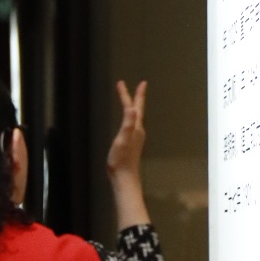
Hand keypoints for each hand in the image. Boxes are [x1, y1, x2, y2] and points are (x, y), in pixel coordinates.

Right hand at [106, 81, 149, 229]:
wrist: (124, 178)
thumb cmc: (121, 160)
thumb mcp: (123, 139)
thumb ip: (128, 123)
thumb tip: (133, 109)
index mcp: (135, 128)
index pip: (133, 107)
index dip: (130, 94)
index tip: (127, 82)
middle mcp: (137, 130)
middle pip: (137, 110)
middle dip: (136, 97)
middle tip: (139, 85)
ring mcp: (135, 137)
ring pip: (135, 117)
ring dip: (134, 106)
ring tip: (132, 100)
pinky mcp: (131, 143)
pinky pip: (132, 125)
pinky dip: (130, 117)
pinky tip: (128, 121)